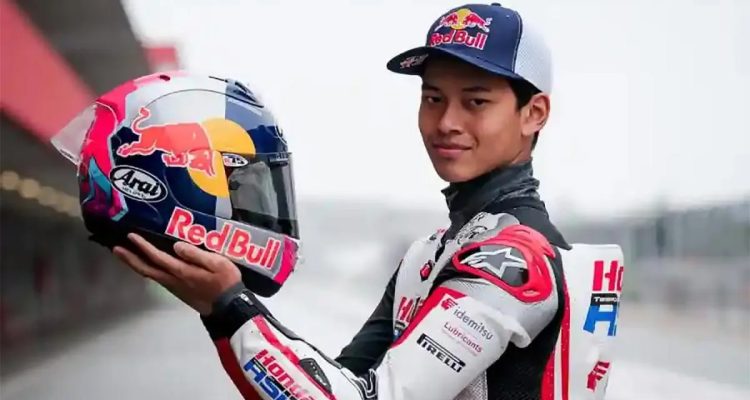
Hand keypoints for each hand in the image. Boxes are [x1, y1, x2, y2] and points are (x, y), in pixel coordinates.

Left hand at [113, 233, 240, 314]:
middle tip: (115, 248)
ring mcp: (174, 287)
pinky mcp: (177, 291)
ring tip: (125, 255)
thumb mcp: (217, 263)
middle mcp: (173, 280)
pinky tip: (146, 265)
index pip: (158, 257)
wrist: (229, 307)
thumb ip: (196, 254)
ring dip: (135, 264)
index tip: (131, 236)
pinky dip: (146, 269)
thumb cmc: (226, 283)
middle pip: (146, 269)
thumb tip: (177, 246)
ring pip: (150, 275)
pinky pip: (157, 278)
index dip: (143, 247)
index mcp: (182, 272)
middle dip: (130, 259)